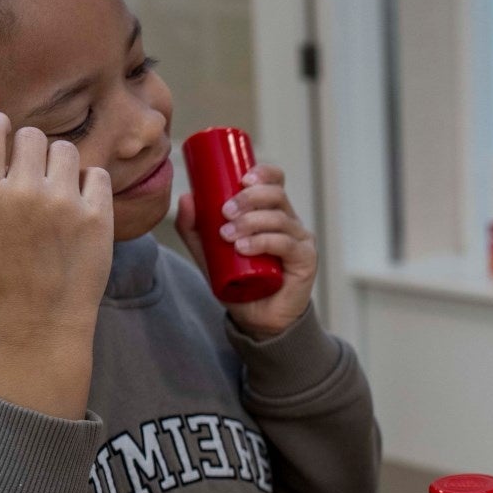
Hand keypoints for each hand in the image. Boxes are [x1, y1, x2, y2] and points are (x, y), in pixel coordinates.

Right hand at [0, 112, 112, 417]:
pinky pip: (98, 174)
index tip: (4, 130)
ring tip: (59, 188)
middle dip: (32, 149)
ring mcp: (64, 204)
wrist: (43, 317)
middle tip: (35, 171)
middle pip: (33, 136)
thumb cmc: (2, 278)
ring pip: (67, 150)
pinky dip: (90, 184)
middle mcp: (25, 194)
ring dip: (62, 164)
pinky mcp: (98, 217)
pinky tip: (82, 202)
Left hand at [176, 162, 316, 337]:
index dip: (262, 173)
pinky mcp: (306, 260)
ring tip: (228, 235)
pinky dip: (264, 242)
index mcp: (271, 212)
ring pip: (279, 218)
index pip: (275, 182)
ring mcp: (300, 241)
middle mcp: (290, 222)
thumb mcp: (210, 254)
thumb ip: (195, 230)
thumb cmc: (239, 283)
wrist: (257, 319)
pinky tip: (245, 247)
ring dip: (251, 222)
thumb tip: (186, 198)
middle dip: (249, 198)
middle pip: (276, 194)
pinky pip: (286, 243)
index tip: (241, 179)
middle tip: (225, 211)